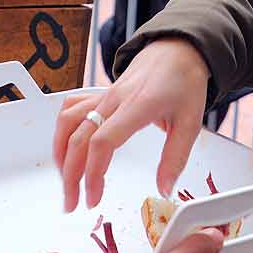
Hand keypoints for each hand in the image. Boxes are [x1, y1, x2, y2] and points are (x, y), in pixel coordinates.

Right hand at [52, 38, 209, 210]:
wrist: (178, 50)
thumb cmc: (185, 82)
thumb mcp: (191, 122)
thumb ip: (176, 158)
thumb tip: (164, 189)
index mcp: (138, 106)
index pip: (102, 141)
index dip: (93, 173)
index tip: (94, 198)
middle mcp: (115, 99)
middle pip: (78, 138)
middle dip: (70, 176)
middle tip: (73, 203)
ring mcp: (104, 95)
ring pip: (67, 122)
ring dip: (60, 154)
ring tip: (66, 181)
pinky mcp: (99, 94)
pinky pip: (70, 109)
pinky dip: (62, 131)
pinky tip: (65, 149)